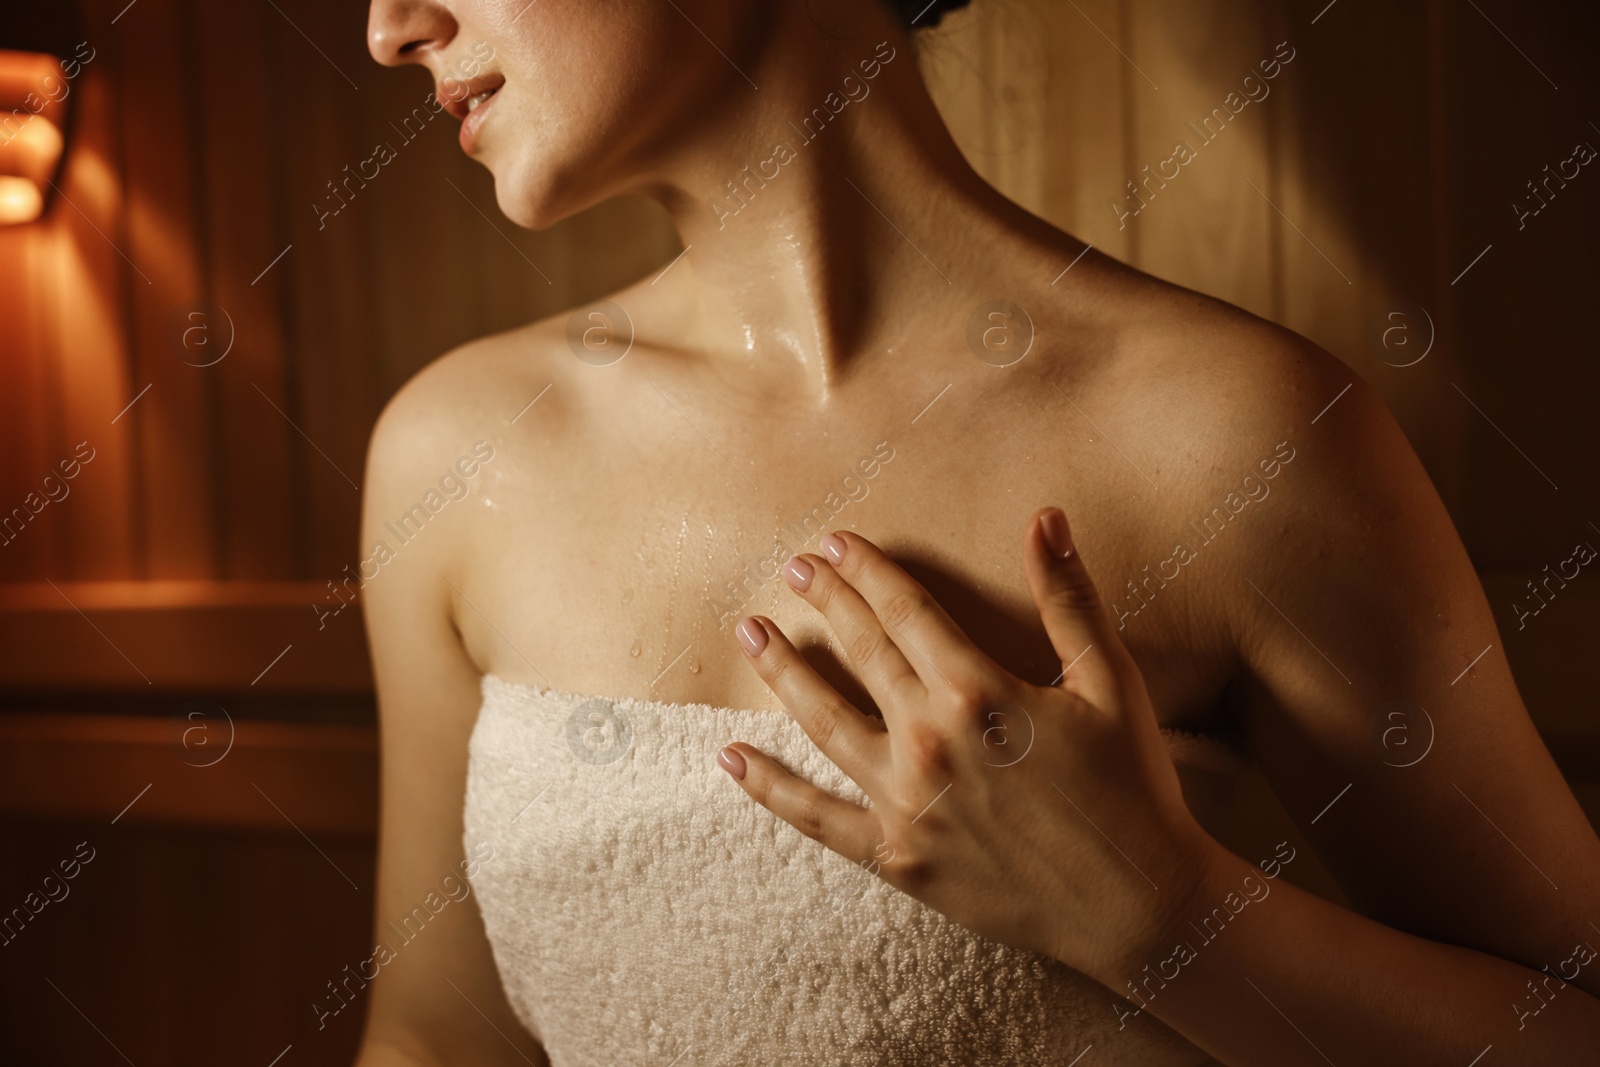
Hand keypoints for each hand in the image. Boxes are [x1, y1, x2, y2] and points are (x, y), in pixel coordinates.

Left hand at [716, 507, 1223, 984]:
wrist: (1139, 904)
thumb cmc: (1132, 786)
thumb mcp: (1111, 681)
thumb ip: (1069, 597)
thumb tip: (1046, 516)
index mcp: (980, 691)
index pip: (904, 611)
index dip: (865, 572)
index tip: (833, 543)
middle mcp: (931, 739)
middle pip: (860, 652)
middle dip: (824, 602)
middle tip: (792, 566)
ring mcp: (907, 801)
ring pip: (824, 722)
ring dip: (783, 672)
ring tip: (750, 633)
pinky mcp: (896, 857)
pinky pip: (816, 817)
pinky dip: (770, 788)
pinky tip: (730, 758)